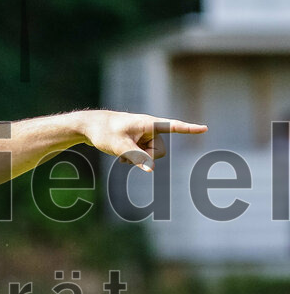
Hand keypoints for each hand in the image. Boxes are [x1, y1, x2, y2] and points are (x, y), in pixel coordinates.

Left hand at [80, 111, 207, 171]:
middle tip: (126, 151)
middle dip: (146, 157)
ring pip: (150, 155)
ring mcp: (144, 135)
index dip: (189, 129)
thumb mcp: (119, 146)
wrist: (89, 126)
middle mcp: (149, 128)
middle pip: (159, 151)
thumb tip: (151, 169)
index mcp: (148, 123)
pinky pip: (143, 155)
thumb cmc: (104, 132)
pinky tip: (121, 157)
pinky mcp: (138, 141)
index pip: (172, 126)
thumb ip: (136, 158)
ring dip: (138, 158)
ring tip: (120, 153)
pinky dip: (134, 158)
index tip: (204, 128)